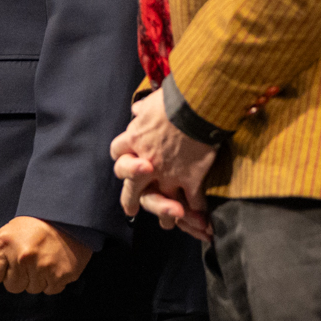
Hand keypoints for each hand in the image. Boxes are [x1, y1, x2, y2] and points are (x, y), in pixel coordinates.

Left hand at [0, 216, 92, 294]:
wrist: (68, 216)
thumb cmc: (34, 225)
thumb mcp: (6, 235)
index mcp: (5, 243)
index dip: (0, 269)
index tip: (10, 259)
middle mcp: (23, 257)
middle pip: (12, 286)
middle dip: (19, 275)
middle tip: (30, 256)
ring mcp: (44, 268)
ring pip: (32, 290)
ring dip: (37, 278)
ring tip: (44, 258)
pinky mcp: (62, 276)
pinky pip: (50, 290)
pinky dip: (52, 281)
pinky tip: (54, 264)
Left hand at [110, 89, 218, 241]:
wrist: (198, 106)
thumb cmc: (174, 98)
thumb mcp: (152, 101)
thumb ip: (143, 110)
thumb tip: (137, 110)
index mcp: (134, 140)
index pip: (118, 153)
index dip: (123, 159)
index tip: (126, 165)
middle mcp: (147, 162)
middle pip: (132, 187)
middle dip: (131, 200)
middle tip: (131, 209)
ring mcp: (168, 174)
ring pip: (162, 203)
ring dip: (166, 213)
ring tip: (169, 222)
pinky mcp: (191, 180)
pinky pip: (192, 203)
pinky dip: (197, 211)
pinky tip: (201, 217)